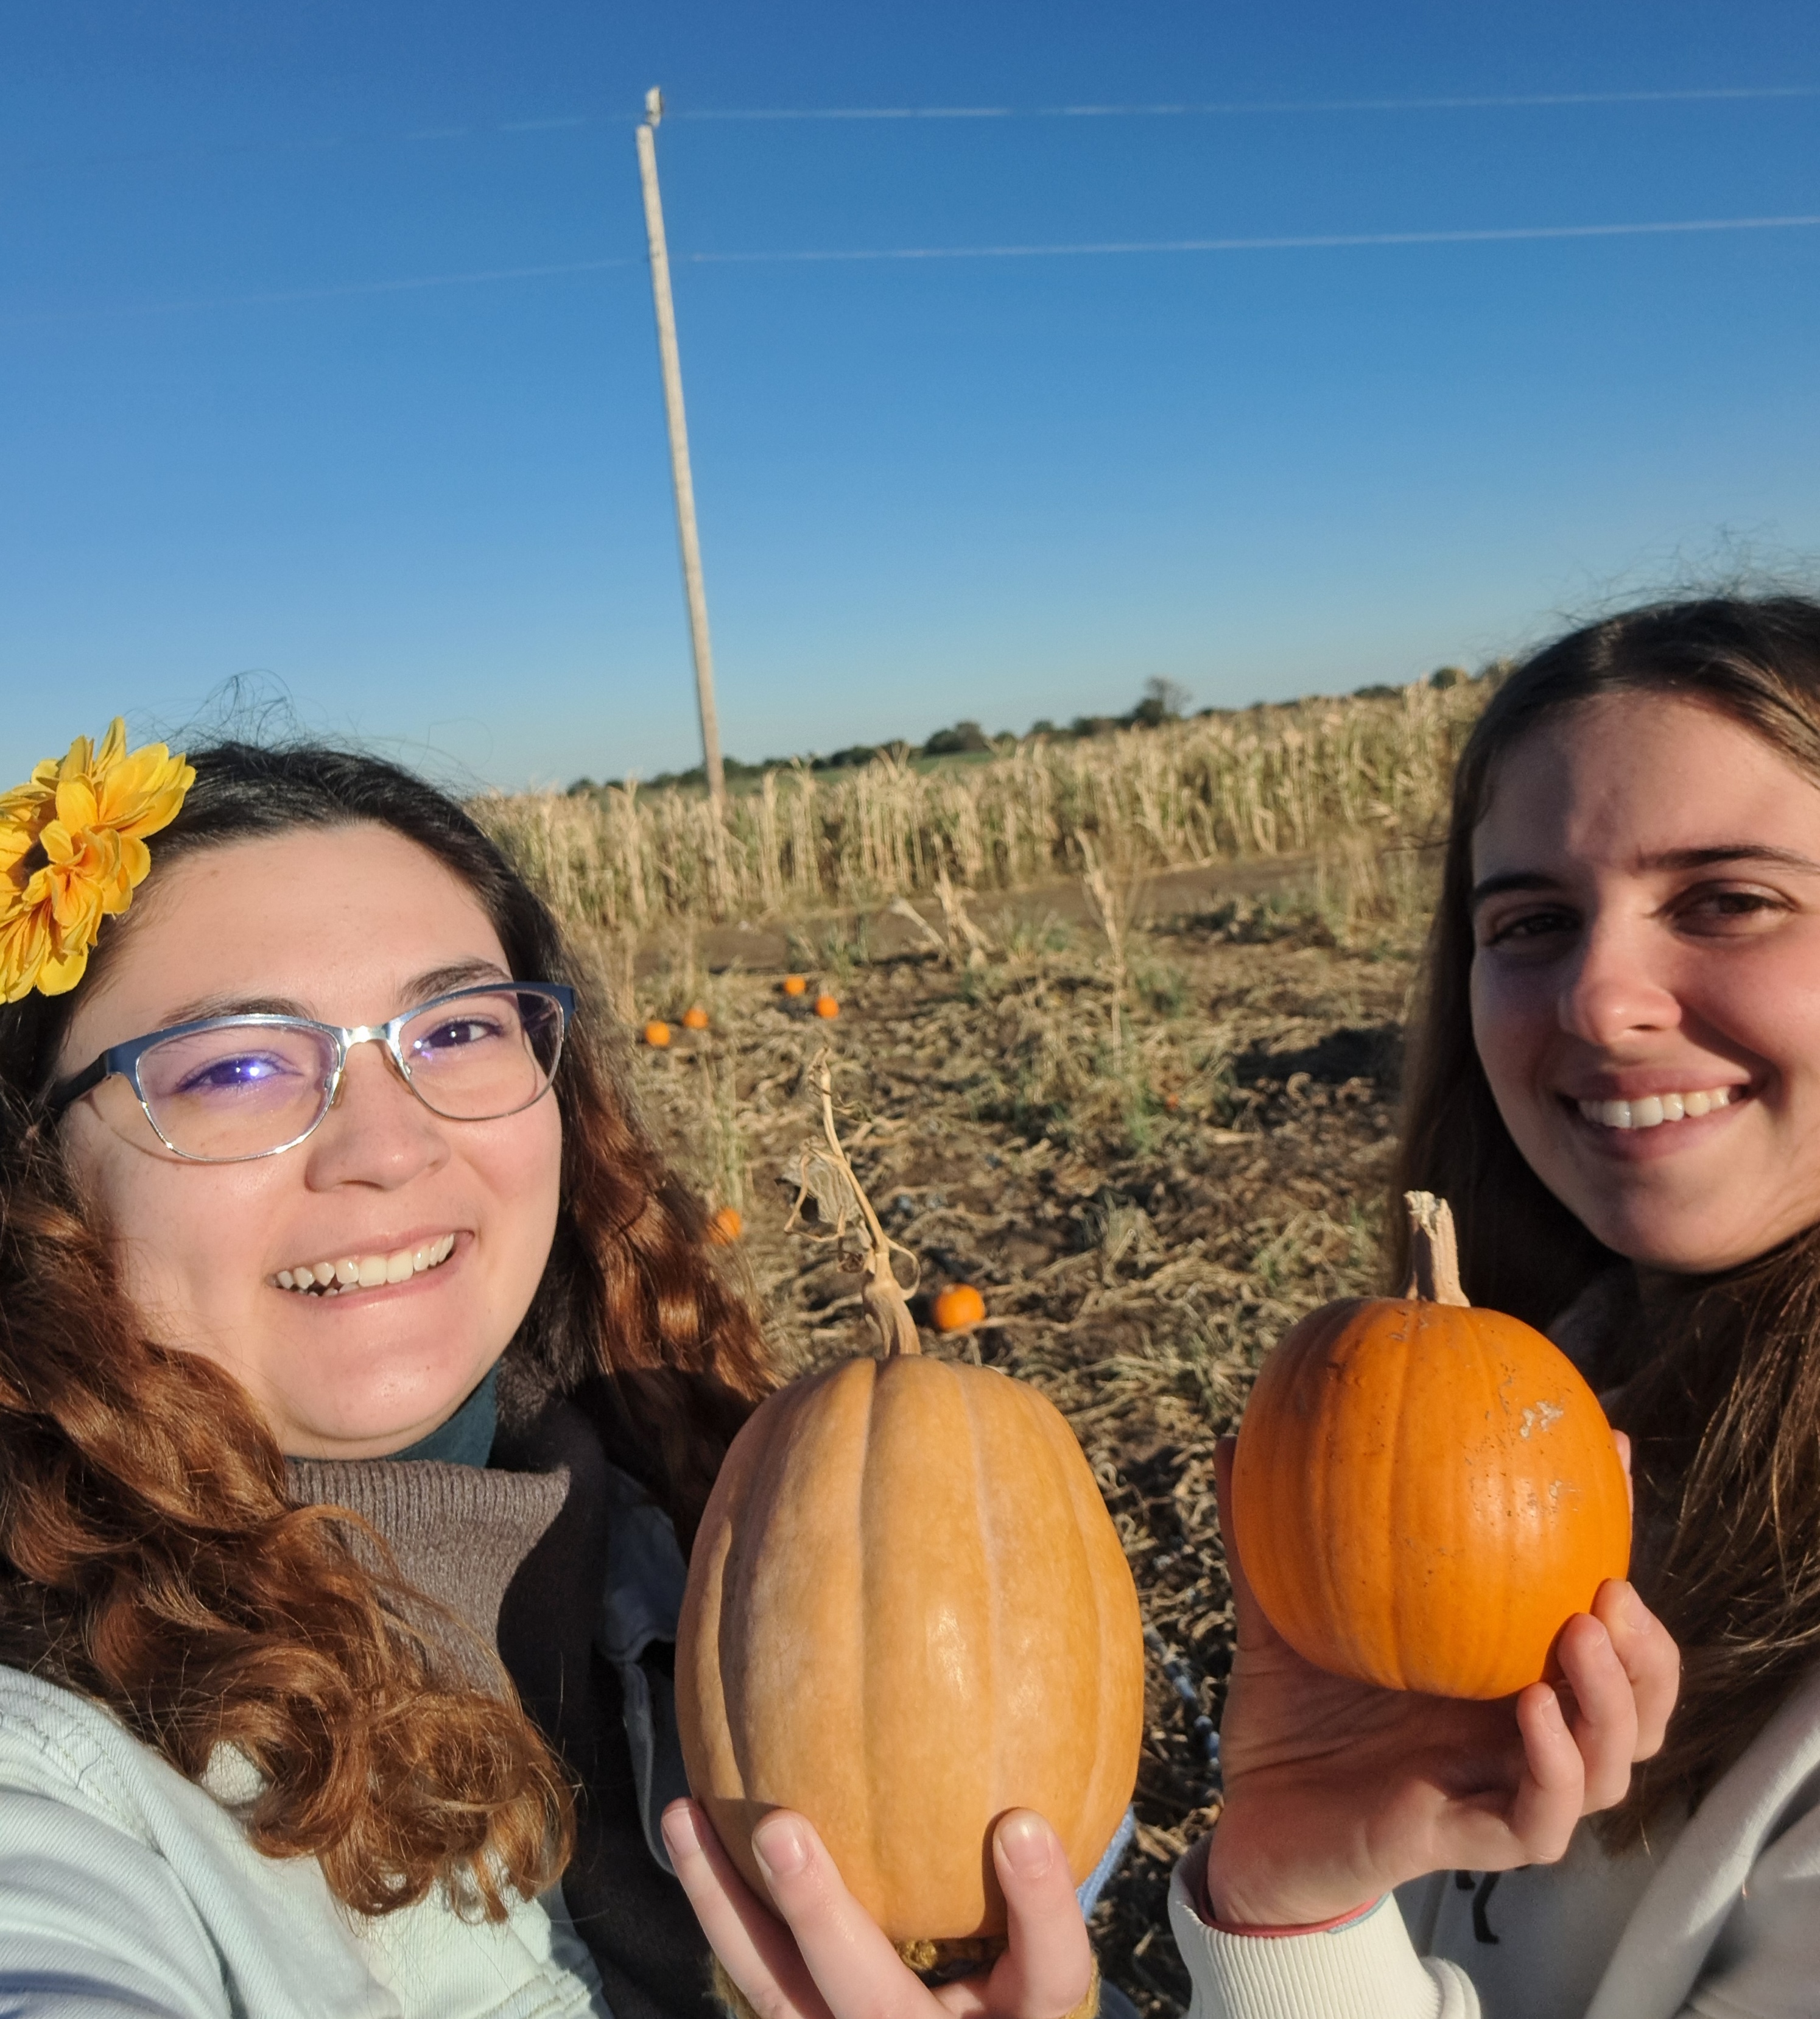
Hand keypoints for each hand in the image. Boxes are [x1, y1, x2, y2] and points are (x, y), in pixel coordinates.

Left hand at [661, 1799, 1092, 2018]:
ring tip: (683, 1815)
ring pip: (776, 1994)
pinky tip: (691, 1832)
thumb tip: (1028, 1799)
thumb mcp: (1043, 1959)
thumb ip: (1038, 1894)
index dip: (1039, 1906)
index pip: (1049, 1976)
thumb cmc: (1018, 1991)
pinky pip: (753, 1976)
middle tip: (779, 1829)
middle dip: (820, 1915)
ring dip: (725, 1903)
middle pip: (872, 2003)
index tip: (1022, 1823)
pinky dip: (719, 1906)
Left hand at [1202, 1433, 1679, 1928]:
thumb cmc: (1286, 1715)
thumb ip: (1262, 1541)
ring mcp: (1501, 1788)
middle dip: (1646, 1647)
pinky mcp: (1474, 1841)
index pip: (1586, 1617)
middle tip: (1612, 1585)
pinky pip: (1542, 1818)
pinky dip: (1555, 1766)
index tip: (1615, 1455)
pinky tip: (1534, 1708)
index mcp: (1495, 1672)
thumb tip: (1232, 1442)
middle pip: (1636, 1699)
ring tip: (1582, 1632)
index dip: (1613, 1545)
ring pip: (1611, 1762)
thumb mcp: (1277, 1618)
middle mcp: (1516, 1731)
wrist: (1251, 1820)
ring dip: (1614, 1700)